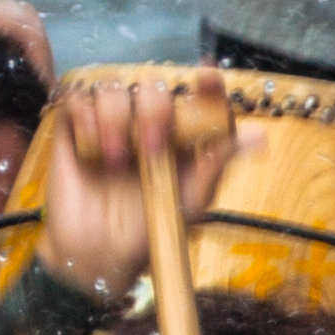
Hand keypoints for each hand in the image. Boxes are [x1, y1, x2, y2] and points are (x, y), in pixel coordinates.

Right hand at [27, 72, 244, 295]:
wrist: (97, 256)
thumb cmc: (148, 233)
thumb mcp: (190, 202)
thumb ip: (218, 162)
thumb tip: (258, 138)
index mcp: (180, 138)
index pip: (196, 97)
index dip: (205, 83)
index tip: (207, 78)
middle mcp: (147, 125)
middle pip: (155, 86)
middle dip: (155, 112)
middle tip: (150, 150)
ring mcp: (110, 125)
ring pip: (115, 88)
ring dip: (115, 118)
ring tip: (114, 159)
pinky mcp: (76, 130)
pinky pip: (78, 100)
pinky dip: (85, 116)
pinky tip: (91, 147)